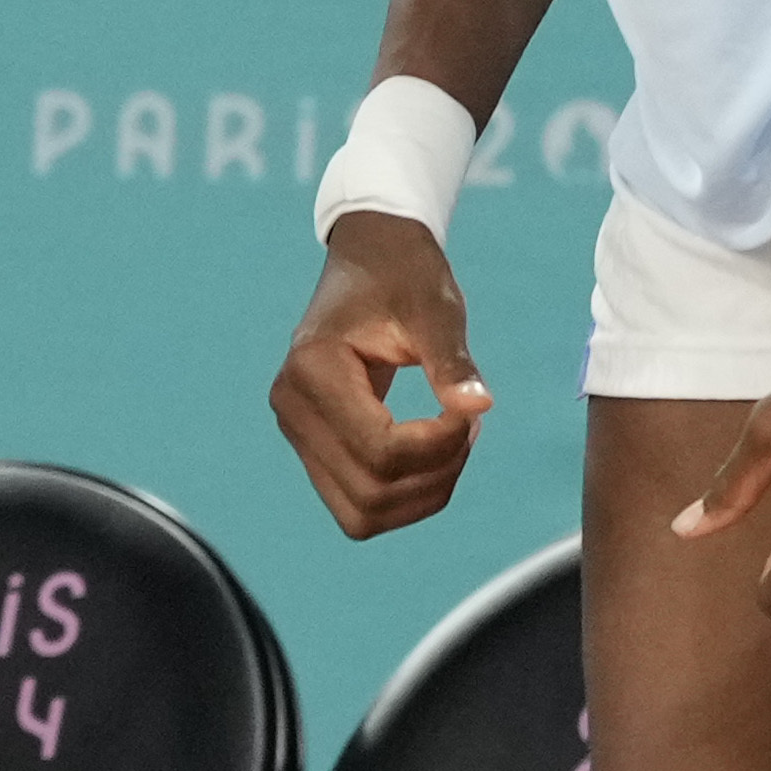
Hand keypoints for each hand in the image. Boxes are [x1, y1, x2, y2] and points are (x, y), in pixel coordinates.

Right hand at [263, 217, 491, 538]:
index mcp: (313, 371)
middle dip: (435, 475)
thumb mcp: (435, 308)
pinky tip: (433, 454)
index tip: (472, 410)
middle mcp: (292, 408)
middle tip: (468, 428)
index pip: (379, 449)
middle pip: (370, 492)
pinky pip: (358, 503)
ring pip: (362, 513)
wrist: (369, 258)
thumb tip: (478, 408)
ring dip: (422, 494)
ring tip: (452, 443)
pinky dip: (405, 495)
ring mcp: (297, 432)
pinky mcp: (313, 445)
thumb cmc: (403, 274)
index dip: (438, 446)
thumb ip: (452, 361)